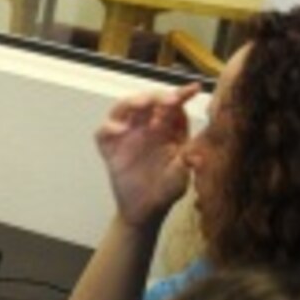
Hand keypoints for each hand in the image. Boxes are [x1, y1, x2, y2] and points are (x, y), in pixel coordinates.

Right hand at [94, 83, 200, 228]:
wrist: (145, 210)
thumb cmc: (166, 190)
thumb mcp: (181, 178)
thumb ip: (186, 165)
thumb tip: (195, 157)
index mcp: (169, 130)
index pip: (174, 107)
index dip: (182, 96)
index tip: (192, 89)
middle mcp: (147, 127)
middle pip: (148, 102)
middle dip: (156, 96)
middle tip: (167, 100)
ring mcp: (127, 135)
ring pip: (124, 109)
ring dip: (131, 103)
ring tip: (141, 104)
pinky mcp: (110, 148)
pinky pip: (104, 132)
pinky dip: (109, 127)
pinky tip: (119, 130)